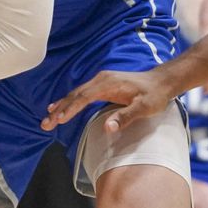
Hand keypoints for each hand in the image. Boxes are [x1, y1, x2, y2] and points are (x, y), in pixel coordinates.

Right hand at [41, 68, 170, 131]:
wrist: (162, 81)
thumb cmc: (154, 95)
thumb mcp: (144, 108)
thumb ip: (126, 117)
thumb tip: (107, 127)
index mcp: (108, 83)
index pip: (84, 97)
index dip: (71, 109)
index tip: (59, 120)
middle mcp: (101, 79)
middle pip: (75, 95)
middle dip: (60, 110)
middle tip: (45, 124)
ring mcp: (101, 81)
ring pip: (76, 93)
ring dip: (62, 106)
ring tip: (47, 118)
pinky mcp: (103, 84)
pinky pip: (82, 93)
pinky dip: (70, 101)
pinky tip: (61, 107)